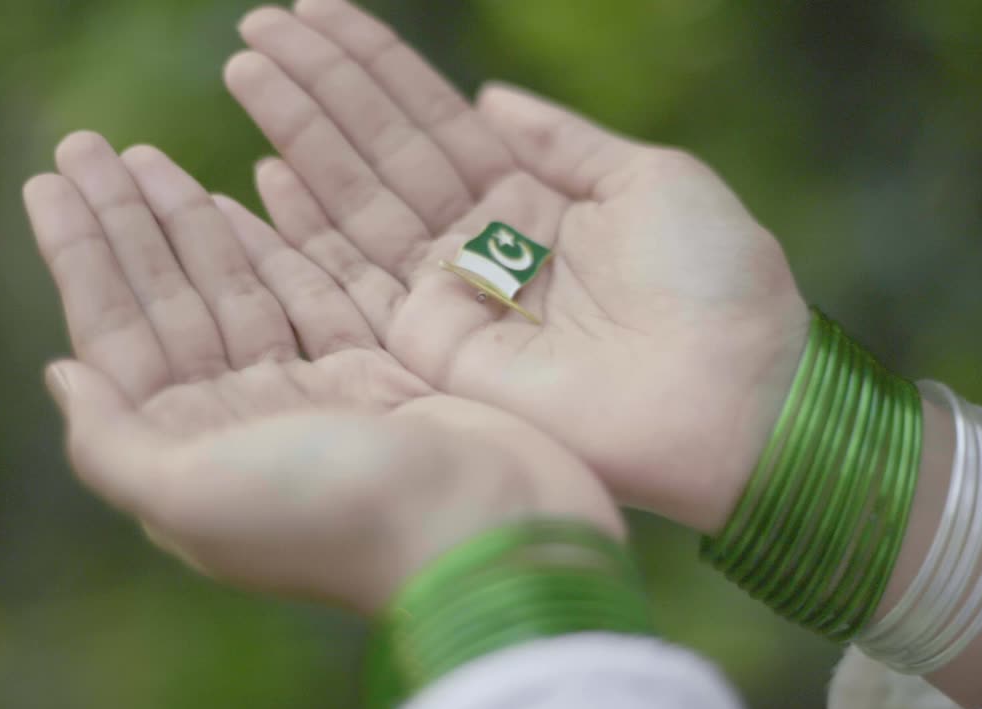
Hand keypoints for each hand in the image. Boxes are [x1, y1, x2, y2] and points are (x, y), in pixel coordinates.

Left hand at [23, 133, 619, 610]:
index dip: (83, 257)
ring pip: (233, 289)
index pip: (118, 336)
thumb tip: (62, 371)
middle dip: (128, 223)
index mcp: (188, 452)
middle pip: (170, 302)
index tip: (50, 182)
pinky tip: (233, 199)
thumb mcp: (190, 497)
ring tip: (145, 156)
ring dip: (187, 223)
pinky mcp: (370, 373)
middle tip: (88, 143)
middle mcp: (239, 421)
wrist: (477, 531)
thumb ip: (111, 442)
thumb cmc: (330, 518)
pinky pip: (307, 295)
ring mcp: (306, 395)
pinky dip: (271, 247)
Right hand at [224, 0, 809, 532]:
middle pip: (381, 152)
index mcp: (534, 200)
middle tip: (256, 26)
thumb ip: (561, 140)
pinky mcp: (432, 349)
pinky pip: (356, 279)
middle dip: (320, 88)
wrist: (733, 396)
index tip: (315, 9)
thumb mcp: (650, 180)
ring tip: (248, 67)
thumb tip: (486, 96)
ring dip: (299, 135)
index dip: (373, 66)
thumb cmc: (714, 283)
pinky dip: (307, 229)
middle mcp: (482, 245)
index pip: (432, 120)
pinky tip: (263, 174)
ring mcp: (451, 297)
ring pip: (357, 201)